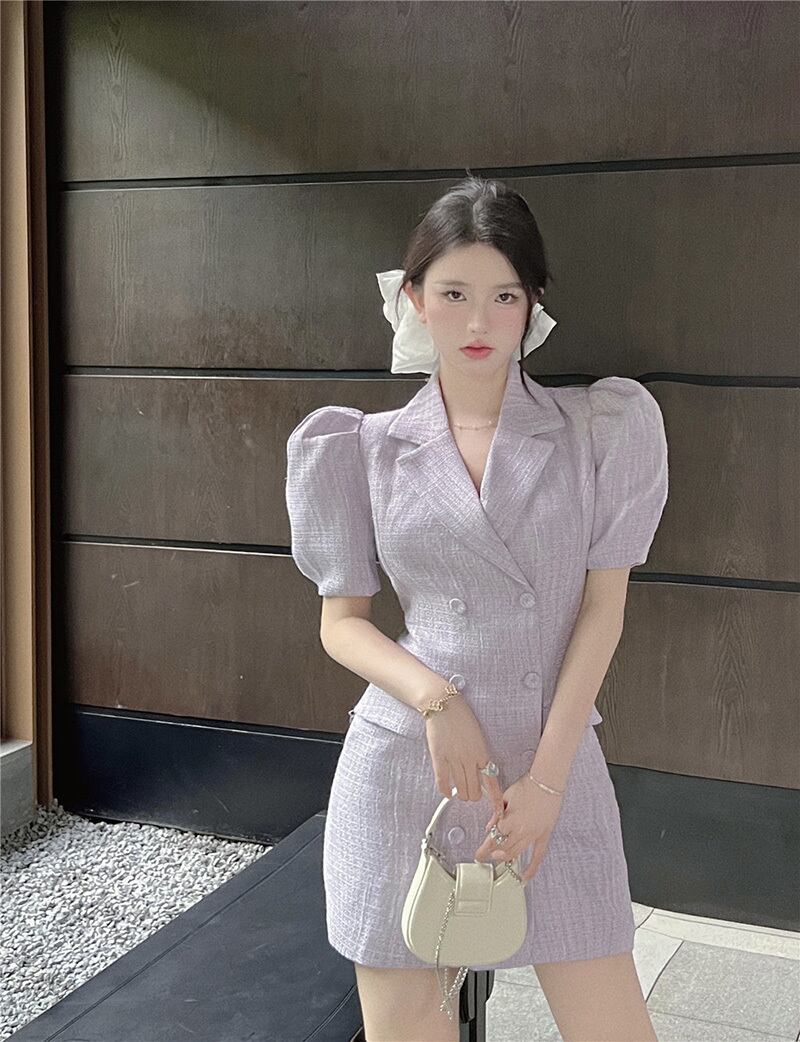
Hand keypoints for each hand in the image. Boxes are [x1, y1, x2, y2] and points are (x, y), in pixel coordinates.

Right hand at [424, 699, 504, 820]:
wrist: (444, 705)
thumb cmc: (462, 718)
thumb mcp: (478, 737)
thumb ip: (480, 755)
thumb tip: (481, 772)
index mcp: (482, 754)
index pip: (492, 783)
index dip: (495, 800)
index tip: (498, 812)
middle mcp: (469, 760)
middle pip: (474, 792)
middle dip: (474, 796)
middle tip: (471, 793)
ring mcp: (454, 760)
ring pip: (460, 791)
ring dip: (461, 795)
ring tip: (459, 790)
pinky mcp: (439, 758)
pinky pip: (443, 782)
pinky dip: (445, 791)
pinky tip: (447, 791)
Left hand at [473, 773, 563, 883]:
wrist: (547, 782)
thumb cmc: (527, 785)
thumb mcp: (506, 797)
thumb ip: (496, 813)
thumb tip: (489, 826)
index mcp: (509, 820)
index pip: (493, 839)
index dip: (484, 849)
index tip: (478, 855)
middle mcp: (521, 831)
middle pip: (503, 848)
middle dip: (492, 854)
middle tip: (485, 856)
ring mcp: (533, 835)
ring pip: (516, 853)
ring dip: (505, 858)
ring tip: (498, 860)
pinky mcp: (544, 835)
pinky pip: (538, 855)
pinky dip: (531, 868)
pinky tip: (525, 877)